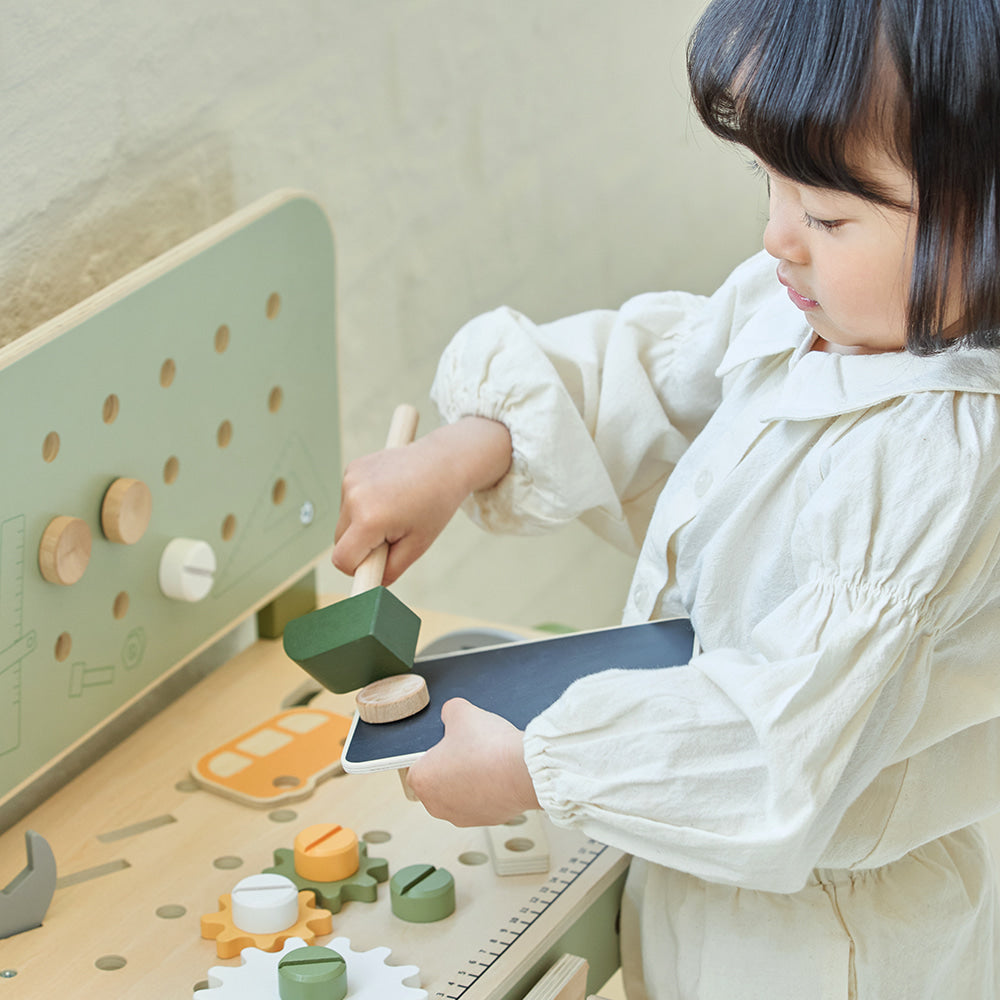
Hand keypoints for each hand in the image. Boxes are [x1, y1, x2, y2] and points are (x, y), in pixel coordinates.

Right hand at [332, 417, 511, 584]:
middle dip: (361, 546)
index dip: (357, 569)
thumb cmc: (436, 503)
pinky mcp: (352, 469)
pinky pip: (348, 501)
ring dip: (362, 524)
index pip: (343, 560)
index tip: (372, 569)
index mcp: (370, 519)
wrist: (445, 460)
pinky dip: (363, 505)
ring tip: (395, 511)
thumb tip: (370, 583)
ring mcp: (350, 480)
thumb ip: (390, 570)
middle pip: (340, 541)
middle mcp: (354, 497)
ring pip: (344, 521)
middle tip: (394, 536)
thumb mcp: (418, 545)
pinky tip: (388, 495)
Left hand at [406, 698, 540, 826]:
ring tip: (488, 759)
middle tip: (470, 747)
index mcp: (422, 780)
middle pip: (438, 778)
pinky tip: (500, 772)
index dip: (436, 748)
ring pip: (460, 791)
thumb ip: (448, 712)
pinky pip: (481, 800)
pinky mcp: (485, 820)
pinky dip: (488, 788)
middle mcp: (436, 805)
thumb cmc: (488, 746)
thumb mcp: (462, 712)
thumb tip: (449, 715)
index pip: (419, 762)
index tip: (452, 742)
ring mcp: (461, 816)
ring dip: (470, 777)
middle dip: (452, 764)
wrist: (524, 772)